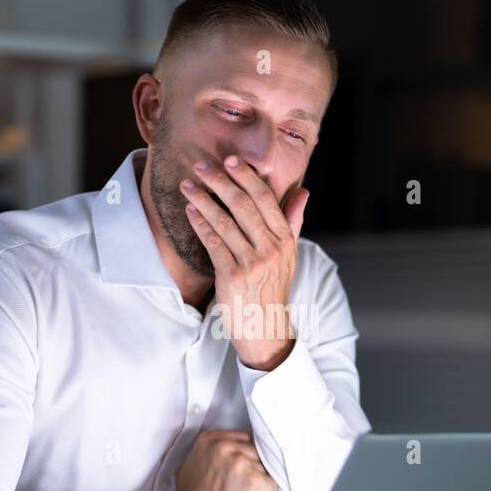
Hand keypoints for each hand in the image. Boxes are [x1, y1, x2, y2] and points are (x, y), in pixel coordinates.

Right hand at [174, 430, 276, 490]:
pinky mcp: (258, 482)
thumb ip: (205, 453)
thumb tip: (218, 450)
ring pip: (265, 469)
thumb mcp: (187, 468)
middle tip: (238, 488)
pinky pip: (272, 485)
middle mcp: (227, 448)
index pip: (243, 439)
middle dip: (252, 469)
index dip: (244, 456)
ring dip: (258, 484)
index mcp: (210, 441)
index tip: (241, 469)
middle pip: (256, 452)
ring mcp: (244, 464)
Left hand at [180, 155, 308, 370]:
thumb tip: (303, 191)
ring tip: (187, 185)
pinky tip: (190, 211)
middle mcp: (271, 249)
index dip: (246, 177)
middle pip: (243, 205)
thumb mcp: (289, 255)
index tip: (230, 160)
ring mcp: (252, 263)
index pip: (265, 199)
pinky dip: (200, 224)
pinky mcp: (233, 277)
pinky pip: (213, 243)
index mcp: (285, 239)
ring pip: (225, 222)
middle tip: (202, 165)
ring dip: (203, 200)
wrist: (266, 330)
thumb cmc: (273, 289)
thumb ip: (293, 221)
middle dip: (220, 181)